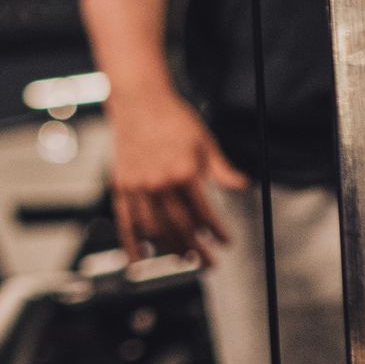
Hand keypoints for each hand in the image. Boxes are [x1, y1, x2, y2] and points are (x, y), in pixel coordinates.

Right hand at [107, 82, 246, 264]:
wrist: (139, 100)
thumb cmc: (173, 118)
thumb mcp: (204, 142)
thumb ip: (222, 169)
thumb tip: (243, 185)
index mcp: (183, 172)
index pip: (204, 214)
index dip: (217, 232)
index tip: (226, 242)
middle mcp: (159, 183)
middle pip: (180, 228)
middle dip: (197, 249)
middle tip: (210, 263)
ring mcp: (137, 186)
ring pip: (154, 230)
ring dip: (170, 249)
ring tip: (184, 259)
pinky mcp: (121, 186)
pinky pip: (125, 221)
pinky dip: (131, 244)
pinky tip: (139, 261)